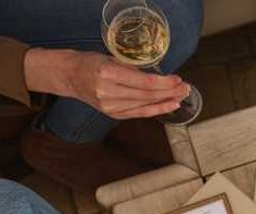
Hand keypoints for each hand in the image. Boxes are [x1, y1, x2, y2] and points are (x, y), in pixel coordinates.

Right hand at [24, 48, 188, 118]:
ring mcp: (110, 106)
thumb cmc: (91, 63)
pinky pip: (139, 113)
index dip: (164, 83)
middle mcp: (108, 92)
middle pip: (147, 95)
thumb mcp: (111, 58)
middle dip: (169, 92)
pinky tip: (169, 105)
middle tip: (185, 87)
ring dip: (166, 101)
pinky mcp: (113, 114)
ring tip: (181, 96)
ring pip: (145, 106)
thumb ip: (134, 69)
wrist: (69, 76)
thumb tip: (162, 78)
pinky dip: (156, 110)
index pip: (143, 82)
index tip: (178, 79)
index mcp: (107, 73)